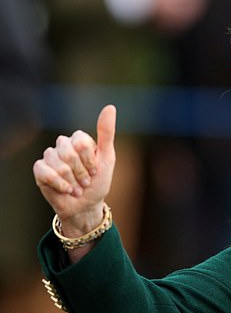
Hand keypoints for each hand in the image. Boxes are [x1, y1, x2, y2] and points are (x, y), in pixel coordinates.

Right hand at [33, 105, 116, 235]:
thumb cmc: (98, 182)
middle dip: (81, 172)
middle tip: (86, 181)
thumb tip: (110, 107)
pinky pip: (44, 171)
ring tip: (77, 187)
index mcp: (79, 140)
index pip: (81, 142)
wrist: (86, 205)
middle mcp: (63, 145)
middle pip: (68, 153)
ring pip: (57, 163)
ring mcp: (50, 157)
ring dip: (71, 180)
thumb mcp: (107, 157)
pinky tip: (66, 190)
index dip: (89, 160)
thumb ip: (106, 133)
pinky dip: (58, 183)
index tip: (95, 171)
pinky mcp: (40, 170)